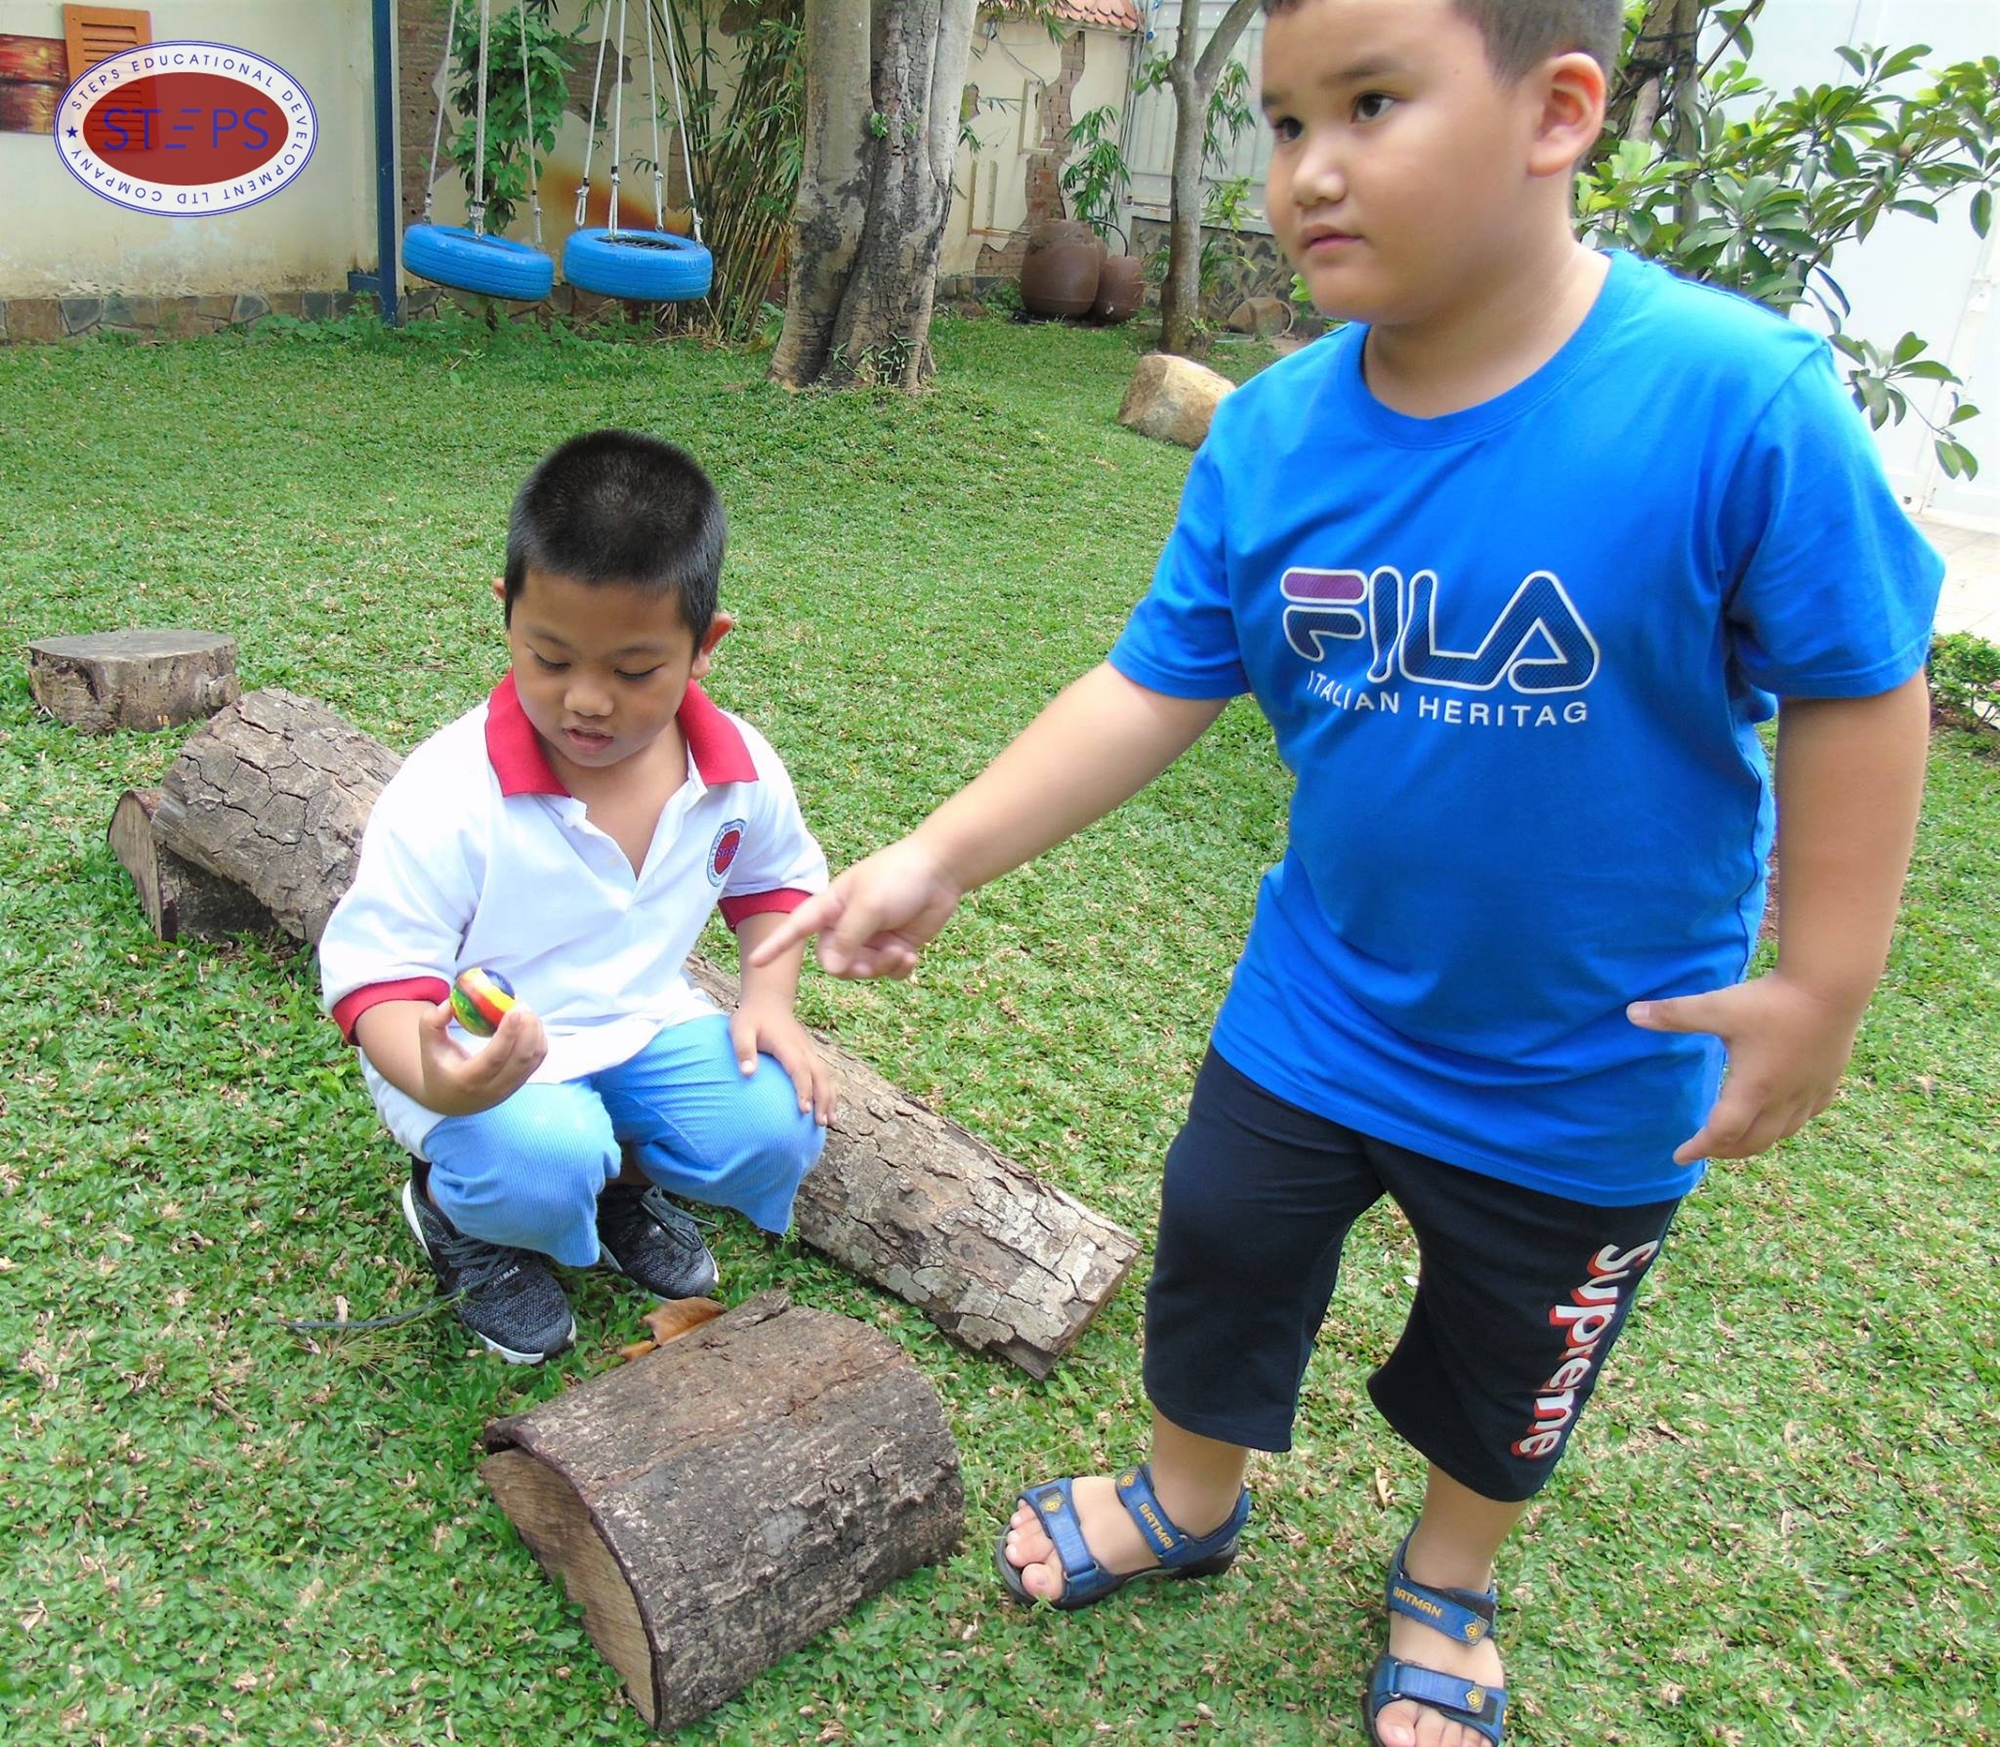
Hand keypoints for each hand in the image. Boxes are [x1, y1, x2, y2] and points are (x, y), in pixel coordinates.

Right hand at [418, 997, 546, 1117]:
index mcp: (467, 1081)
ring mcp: (509, 1088)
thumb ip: (432, 1023)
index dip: (507, 1034)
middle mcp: (492, 1089)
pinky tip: (528, 1023)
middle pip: (521, 1060)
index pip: (494, 1059)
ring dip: (535, 1032)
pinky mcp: (520, 1083)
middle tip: (523, 1005)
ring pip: (533, 1059)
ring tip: (525, 1010)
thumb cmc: (438, 1065)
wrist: (449, 1098)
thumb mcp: (428, 1045)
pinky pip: (537, 1060)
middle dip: (528, 1029)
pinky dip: (538, 1039)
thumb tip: (449, 1003)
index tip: (514, 1010)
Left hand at [729, 999, 837, 1125]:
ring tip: (831, 1122)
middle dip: (823, 1099)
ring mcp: (809, 1051)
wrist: (768, 999)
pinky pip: (824, 1074)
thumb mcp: (740, 1029)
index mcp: (788, 1044)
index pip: (800, 1069)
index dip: (803, 1089)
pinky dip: (829, 1091)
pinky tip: (827, 1108)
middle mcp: (803, 1048)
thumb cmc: (751, 1017)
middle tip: (822, 1122)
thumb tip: (748, 1073)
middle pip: (820, 1076)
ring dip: (830, 1098)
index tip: (804, 1110)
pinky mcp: (810, 1054)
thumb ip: (743, 1050)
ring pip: (826, 1076)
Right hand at [745, 837, 963, 979]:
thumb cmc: (899, 877)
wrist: (941, 871)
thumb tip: (831, 968)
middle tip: (883, 956)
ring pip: (861, 971)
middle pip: (834, 963)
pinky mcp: (892, 947)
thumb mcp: (869, 905)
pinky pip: (885, 973)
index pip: (796, 928)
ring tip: (902, 952)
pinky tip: (910, 956)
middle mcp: (845, 925)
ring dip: (882, 967)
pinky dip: (897, 969)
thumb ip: (848, 937)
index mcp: (830, 907)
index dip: (775, 945)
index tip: (754, 961)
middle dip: (857, 966)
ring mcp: (869, 938)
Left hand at [1627, 972, 1865, 1162]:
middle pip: (1752, 1142)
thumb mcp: (1717, 1007)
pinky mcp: (1828, 1080)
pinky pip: (1807, 1115)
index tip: (1679, 1156)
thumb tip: (1631, 1013)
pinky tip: (1783, 1114)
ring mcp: (1809, 1091)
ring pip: (1782, 1132)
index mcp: (1752, 1089)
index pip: (1721, 1133)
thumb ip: (1674, 1014)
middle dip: (1725, 1150)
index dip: (1698, 1147)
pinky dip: (1787, 1123)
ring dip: (1756, 1141)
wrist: (1832, 986)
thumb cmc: (1771, 1001)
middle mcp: (1782, 1098)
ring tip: (1738, 1138)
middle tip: (1705, 1149)